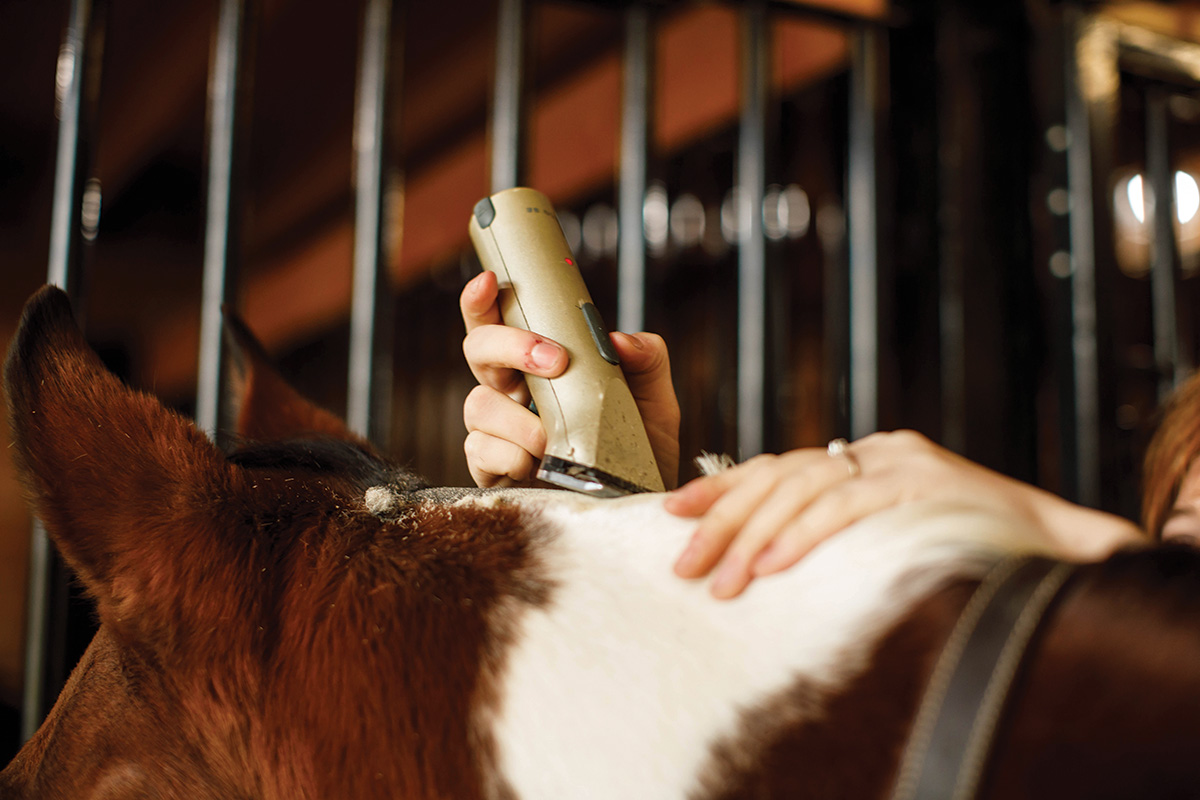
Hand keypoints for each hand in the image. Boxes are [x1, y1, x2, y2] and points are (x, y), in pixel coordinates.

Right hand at [460, 271, 680, 488]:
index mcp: (540, 365)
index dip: (483, 300)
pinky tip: (535, 465)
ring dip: (519, 419)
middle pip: (478, 349)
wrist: (637, 506)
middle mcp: (511, 392)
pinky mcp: (491, 469)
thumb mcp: (657, 401)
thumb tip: (618, 338)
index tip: (488, 281)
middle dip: (509, 346)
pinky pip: (480, 450)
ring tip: (554, 440)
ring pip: (478, 403)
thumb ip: (647, 361)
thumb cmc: (638, 450)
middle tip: (553, 362)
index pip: (501, 322)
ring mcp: (498, 430)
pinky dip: (509, 454)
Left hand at [665, 430, 1144, 598]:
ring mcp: (899, 463)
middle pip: (781, 474)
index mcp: (867, 457)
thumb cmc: (967, 551)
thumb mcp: (889, 533)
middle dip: (723, 518)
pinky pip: (846, 507)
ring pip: (803, 489)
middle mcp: (878, 450)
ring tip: (719, 581)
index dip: (724, 487)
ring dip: (753, 538)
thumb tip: (763, 561)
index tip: (674, 511)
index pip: (781, 464)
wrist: (1058, 549)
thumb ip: (838, 530)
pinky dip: (801, 536)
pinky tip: (768, 565)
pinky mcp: (920, 485)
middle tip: (682, 562)